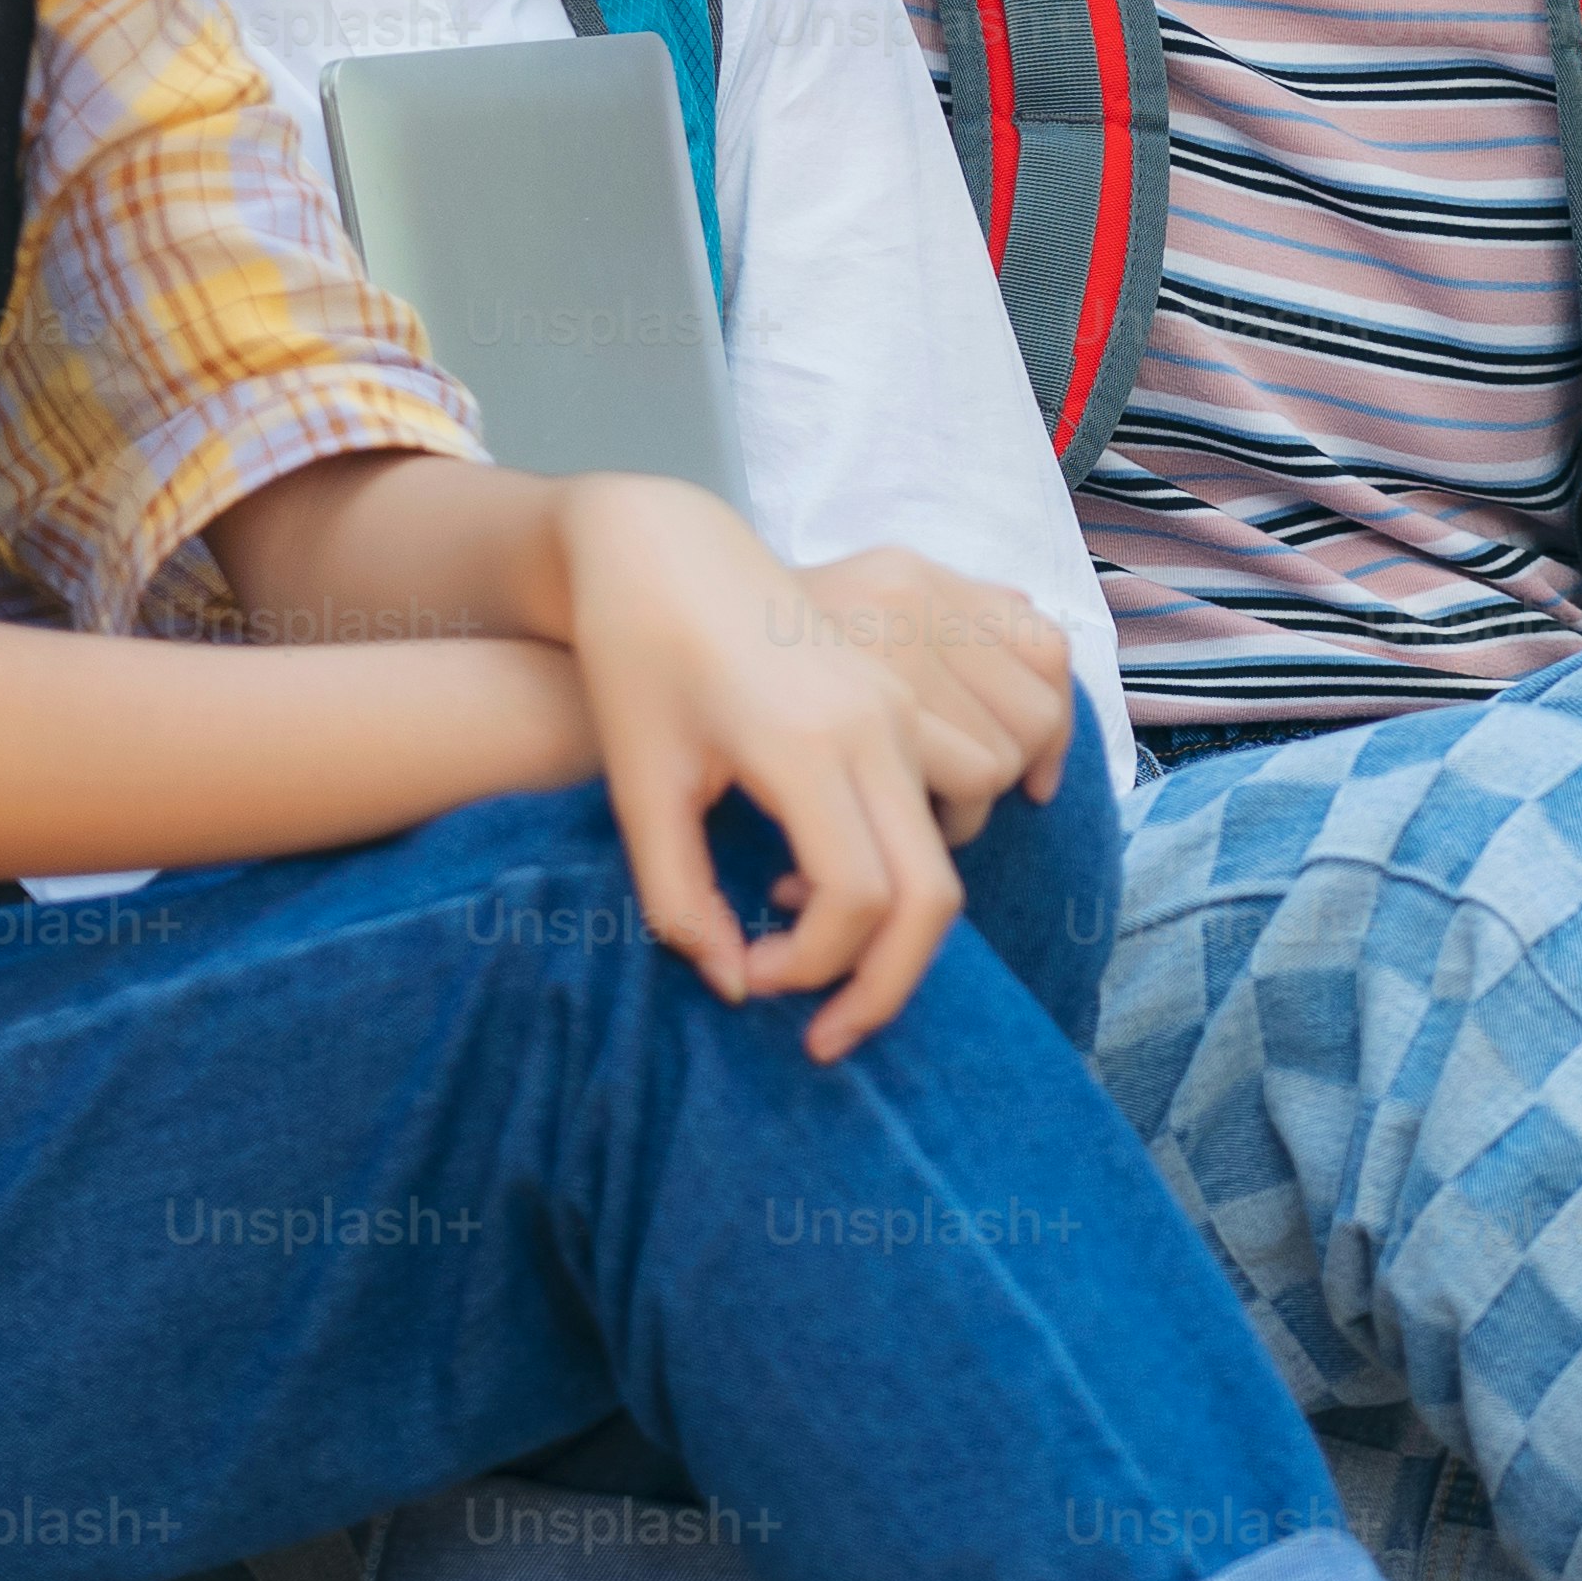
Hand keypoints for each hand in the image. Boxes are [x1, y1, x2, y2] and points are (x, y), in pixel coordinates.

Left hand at [551, 473, 972, 1056]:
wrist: (662, 547)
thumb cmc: (633, 661)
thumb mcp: (639, 788)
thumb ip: (681, 900)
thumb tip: (736, 986)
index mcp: (807, 743)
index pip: (852, 902)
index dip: (809, 970)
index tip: (747, 979)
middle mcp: (877, 724)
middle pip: (931, 896)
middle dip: (886, 987)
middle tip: (825, 1033)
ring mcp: (900, 708)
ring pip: (948, 854)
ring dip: (894, 922)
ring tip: (797, 916)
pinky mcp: (903, 700)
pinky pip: (945, 805)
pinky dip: (906, 864)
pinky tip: (823, 864)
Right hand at [787, 548, 1075, 840]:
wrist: (641, 651)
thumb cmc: (758, 654)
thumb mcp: (847, 601)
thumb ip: (940, 605)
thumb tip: (1023, 608)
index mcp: (911, 575)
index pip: (1043, 644)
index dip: (1057, 725)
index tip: (1034, 779)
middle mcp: (907, 601)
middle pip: (1034, 713)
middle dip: (1012, 771)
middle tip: (958, 797)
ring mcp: (885, 651)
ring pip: (1001, 758)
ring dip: (973, 806)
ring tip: (923, 814)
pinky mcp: (862, 710)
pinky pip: (965, 783)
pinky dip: (950, 822)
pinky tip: (907, 823)